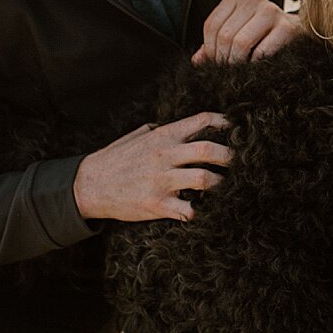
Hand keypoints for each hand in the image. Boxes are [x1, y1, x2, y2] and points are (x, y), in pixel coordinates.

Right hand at [73, 112, 230, 221]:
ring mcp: (161, 180)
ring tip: (225, 187)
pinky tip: (201, 210)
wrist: (90, 184)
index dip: (224, 123)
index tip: (237, 129)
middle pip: (209, 149)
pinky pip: (188, 209)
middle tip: (241, 163)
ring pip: (205, 178)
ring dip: (220, 184)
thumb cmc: (116, 159)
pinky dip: (199, 211)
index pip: (201, 121)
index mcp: (163, 136)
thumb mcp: (138, 136)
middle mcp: (165, 155)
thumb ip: (161, 130)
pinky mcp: (157, 203)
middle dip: (231, 156)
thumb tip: (181, 126)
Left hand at [191, 0, 299, 64]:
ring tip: (239, 71)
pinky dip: (255, 65)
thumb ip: (215, 44)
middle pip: (225, 35)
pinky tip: (256, 69)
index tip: (216, 63)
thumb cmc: (263, 35)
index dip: (210, 50)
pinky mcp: (287, 27)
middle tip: (227, 72)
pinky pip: (262, 51)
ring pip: (240, 43)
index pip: (212, 25)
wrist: (299, 34)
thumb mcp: (237, 33)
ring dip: (237, 63)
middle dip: (223, 59)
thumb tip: (197, 61)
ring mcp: (272, 11)